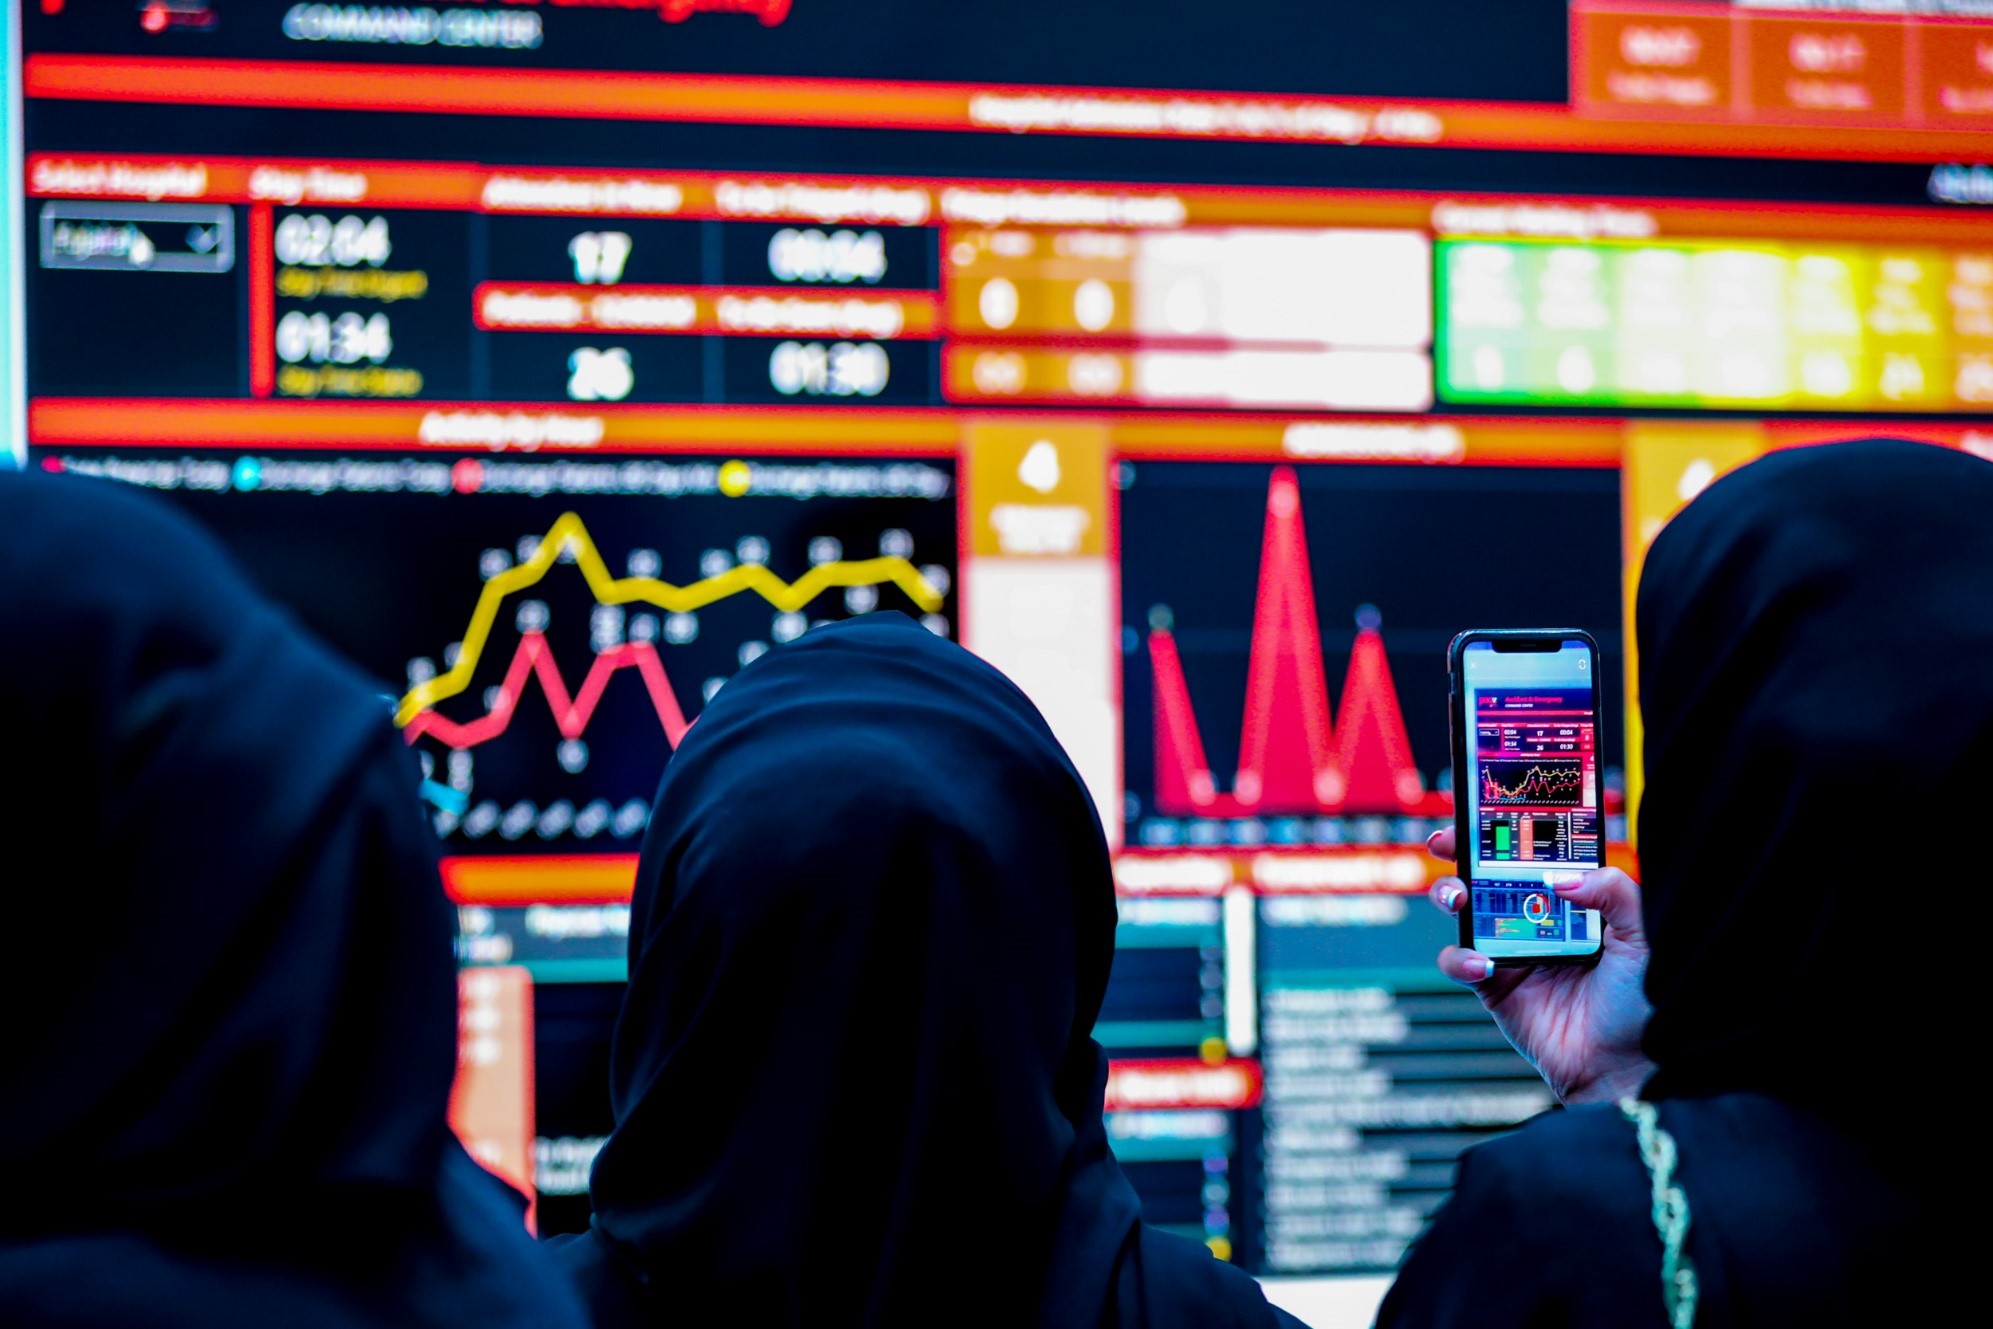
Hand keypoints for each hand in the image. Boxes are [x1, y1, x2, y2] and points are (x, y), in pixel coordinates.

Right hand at [1426, 827, 1654, 1105]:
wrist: (1626, 1068)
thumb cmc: (1645, 1004)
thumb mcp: (1644, 936)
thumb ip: (1613, 891)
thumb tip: (1559, 877)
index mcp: (1574, 901)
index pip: (1535, 855)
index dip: (1509, 830)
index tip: (1488, 809)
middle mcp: (1538, 919)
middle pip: (1488, 873)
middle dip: (1460, 850)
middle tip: (1446, 839)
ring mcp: (1511, 950)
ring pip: (1464, 910)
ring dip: (1450, 894)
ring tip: (1459, 897)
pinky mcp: (1493, 987)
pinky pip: (1458, 962)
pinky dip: (1458, 958)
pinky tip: (1480, 964)